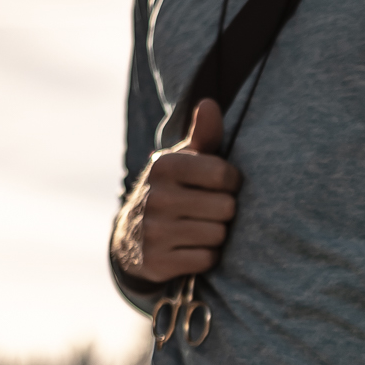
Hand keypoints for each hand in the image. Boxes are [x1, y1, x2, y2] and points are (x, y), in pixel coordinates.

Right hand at [111, 99, 241, 284]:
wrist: (133, 237)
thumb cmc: (174, 190)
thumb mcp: (185, 161)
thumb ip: (204, 136)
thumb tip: (210, 103)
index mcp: (164, 166)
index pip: (226, 176)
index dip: (231, 183)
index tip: (219, 185)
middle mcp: (155, 196)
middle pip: (226, 208)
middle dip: (224, 211)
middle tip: (206, 209)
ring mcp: (154, 231)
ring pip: (218, 235)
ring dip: (215, 234)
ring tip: (197, 227)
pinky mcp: (157, 261)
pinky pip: (207, 259)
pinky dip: (205, 256)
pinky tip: (190, 247)